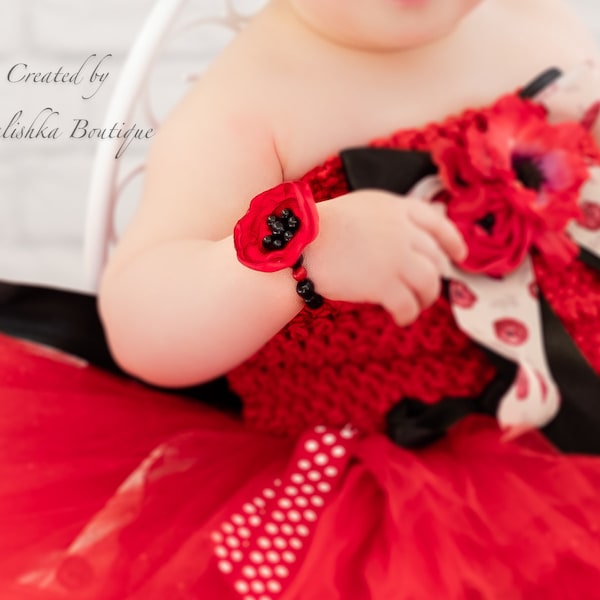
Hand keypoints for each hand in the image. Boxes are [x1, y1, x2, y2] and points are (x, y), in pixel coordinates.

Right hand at [305, 190, 466, 325]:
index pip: (438, 222)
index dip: (453, 241)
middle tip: (426, 291)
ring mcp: (395, 257)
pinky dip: (408, 315)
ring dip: (425, 299)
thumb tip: (416, 239)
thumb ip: (391, 219)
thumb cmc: (322, 229)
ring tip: (414, 307)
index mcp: (396, 208)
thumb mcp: (362, 209)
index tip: (459, 255)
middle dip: (435, 278)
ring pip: (429, 284)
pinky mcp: (383, 283)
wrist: (299, 245)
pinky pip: (408, 305)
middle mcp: (401, 230)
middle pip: (435, 258)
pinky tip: (401, 318)